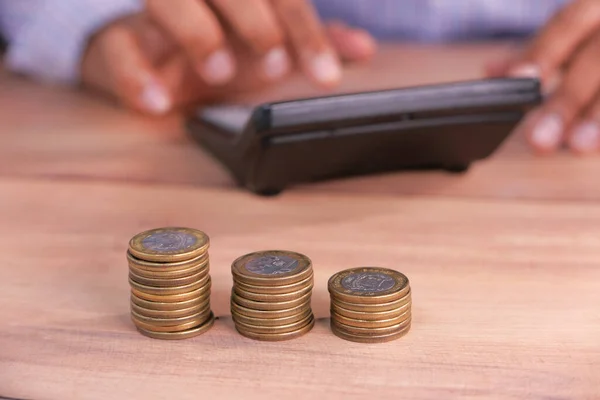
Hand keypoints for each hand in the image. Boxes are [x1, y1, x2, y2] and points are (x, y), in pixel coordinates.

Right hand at [81, 2, 375, 114]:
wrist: (151, 50)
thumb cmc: (220, 39)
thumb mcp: (270, 42)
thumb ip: (311, 41)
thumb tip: (363, 49)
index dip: (307, 34)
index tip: (326, 78)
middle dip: (257, 23)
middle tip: (274, 66)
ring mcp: (157, 12)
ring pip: (168, 0)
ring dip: (197, 33)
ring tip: (217, 71)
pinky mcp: (120, 40)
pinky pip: (120, 48)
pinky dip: (136, 76)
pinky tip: (158, 105)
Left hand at [486, 0, 599, 154]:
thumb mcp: (581, 26)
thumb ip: (541, 50)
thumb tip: (492, 72)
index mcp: (597, 6)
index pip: (565, 27)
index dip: (540, 54)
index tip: (517, 81)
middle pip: (595, 60)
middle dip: (567, 100)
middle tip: (539, 139)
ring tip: (580, 146)